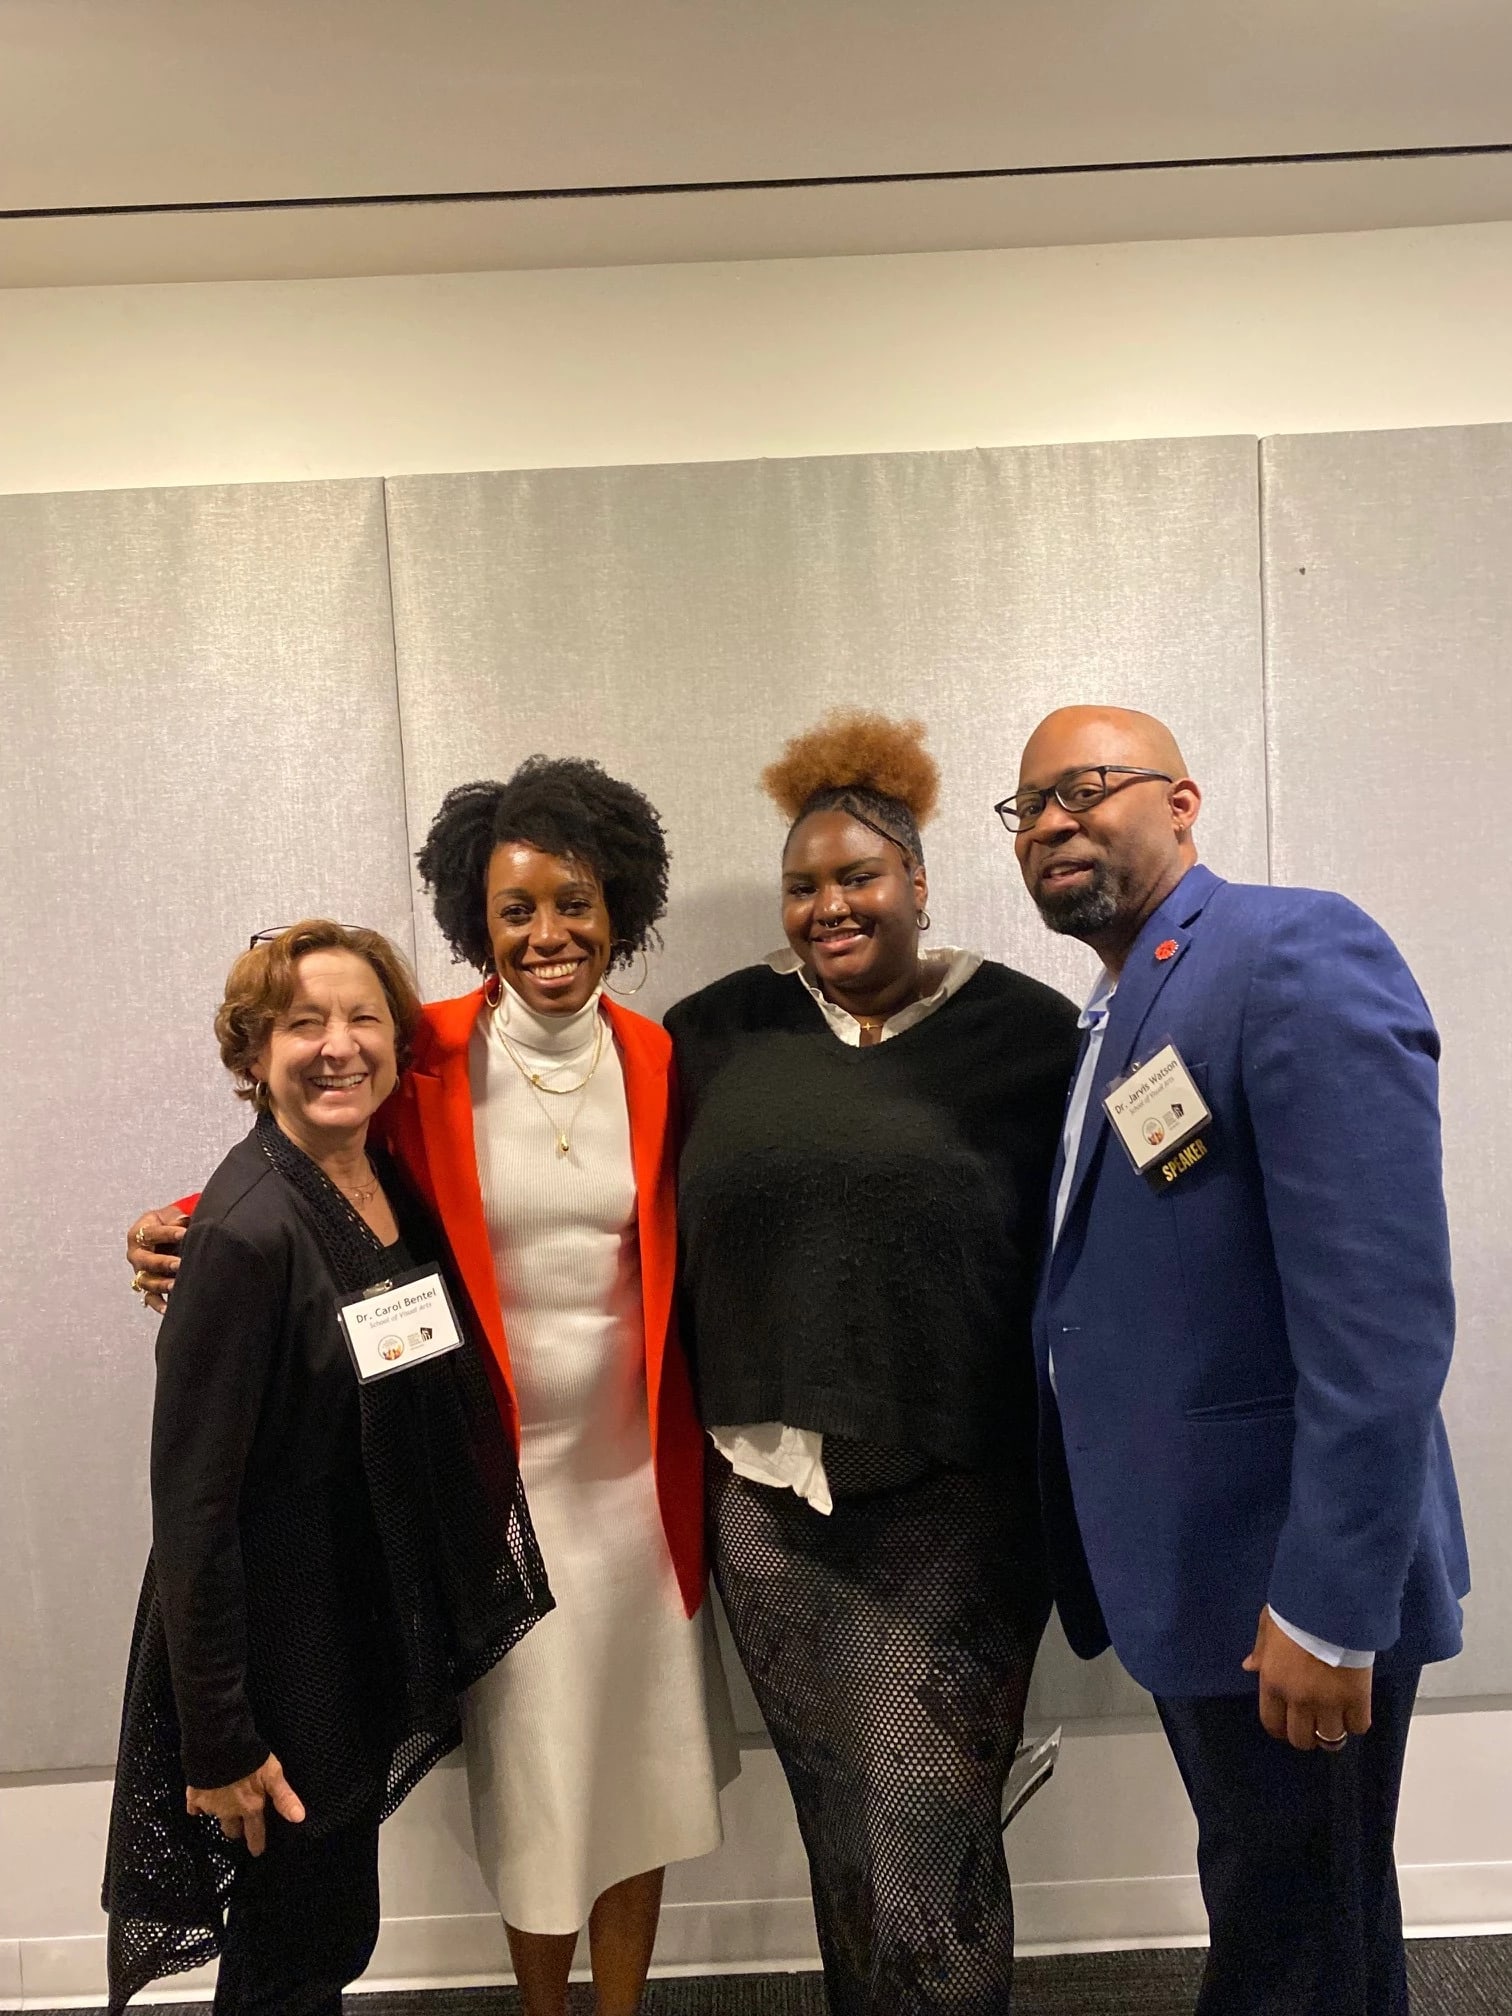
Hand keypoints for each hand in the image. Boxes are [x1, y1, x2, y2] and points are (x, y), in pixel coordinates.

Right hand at [127, 1205, 187, 1312]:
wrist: (168, 1232)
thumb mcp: (172, 1215)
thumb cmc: (171, 1221)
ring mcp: (140, 1271)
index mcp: (139, 1232)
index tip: (184, 1233)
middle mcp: (136, 1253)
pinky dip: (159, 1304)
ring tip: (176, 1286)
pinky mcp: (148, 1285)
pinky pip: (150, 1298)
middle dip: (162, 1263)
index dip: (168, 1233)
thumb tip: (186, 1221)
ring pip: (146, 1281)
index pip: (150, 1233)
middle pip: (145, 1261)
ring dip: (161, 1284)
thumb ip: (178, 1218)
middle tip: (179, 1264)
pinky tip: (169, 1309)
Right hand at [186, 1753, 304, 1856]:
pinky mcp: (194, 1797)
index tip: (256, 1852)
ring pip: (215, 1818)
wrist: (219, 1747)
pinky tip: (201, 1801)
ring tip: (223, 1808)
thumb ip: (284, 1797)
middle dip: (237, 1830)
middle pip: (232, 1830)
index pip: (255, 1833)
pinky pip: (195, 1808)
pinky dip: (199, 1807)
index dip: (256, 1843)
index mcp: (250, 1808)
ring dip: (220, 1815)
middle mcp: (230, 1812)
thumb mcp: (273, 1775)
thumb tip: (299, 1818)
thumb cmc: (251, 1759)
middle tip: (239, 1827)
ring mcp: (210, 1806)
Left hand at [1242, 1608, 1372, 1750]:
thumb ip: (1261, 1650)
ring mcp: (1328, 1702)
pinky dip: (1356, 1721)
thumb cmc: (1296, 1610)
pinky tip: (1354, 1709)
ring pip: (1331, 1738)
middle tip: (1314, 1723)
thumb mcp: (1268, 1625)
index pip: (1272, 1724)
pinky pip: (1358, 1726)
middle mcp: (1298, 1699)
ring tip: (1336, 1720)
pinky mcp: (1357, 1699)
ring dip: (1332, 1731)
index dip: (1281, 1729)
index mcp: (1272, 1682)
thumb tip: (1250, 1667)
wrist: (1332, 1603)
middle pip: (1302, 1739)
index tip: (1289, 1726)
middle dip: (1307, 1734)